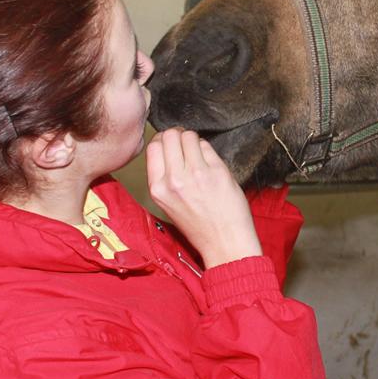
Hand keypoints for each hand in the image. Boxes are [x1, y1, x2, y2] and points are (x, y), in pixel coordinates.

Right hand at [145, 128, 262, 268]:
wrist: (224, 242)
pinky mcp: (216, 171)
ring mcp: (195, 174)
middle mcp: (173, 180)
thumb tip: (166, 146)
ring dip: (194, 141)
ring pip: (188, 136)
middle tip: (187, 146)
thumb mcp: (168, 203)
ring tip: (200, 157)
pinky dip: (208, 150)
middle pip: (169, 135)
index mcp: (157, 188)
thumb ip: (164, 176)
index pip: (153, 147)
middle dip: (178, 136)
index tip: (172, 144)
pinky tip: (211, 166)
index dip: (163, 141)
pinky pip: (206, 145)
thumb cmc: (199, 225)